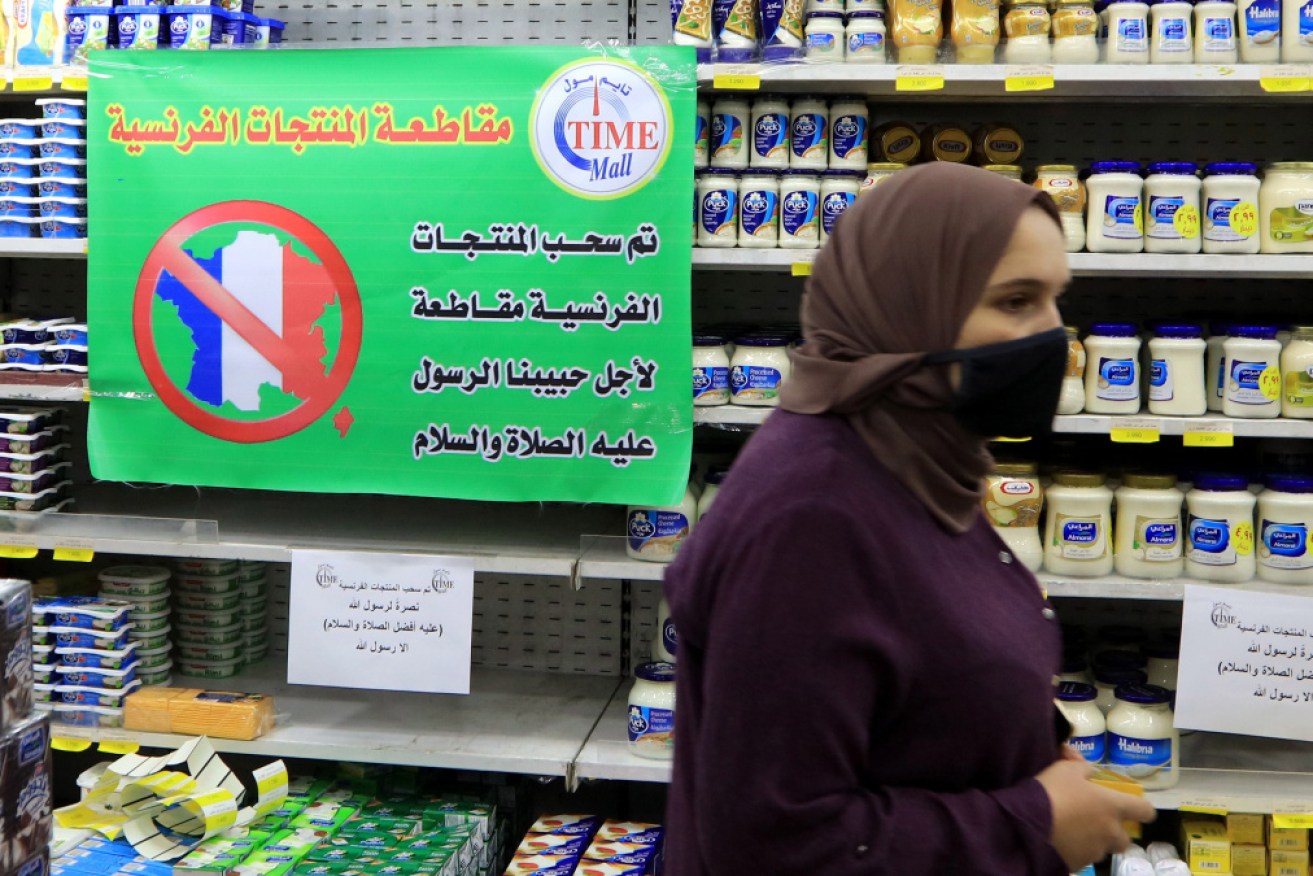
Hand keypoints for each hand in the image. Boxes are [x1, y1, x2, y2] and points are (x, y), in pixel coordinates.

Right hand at [1036, 757, 1156, 870]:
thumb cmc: (1053, 792)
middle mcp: (1110, 832)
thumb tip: (1088, 768)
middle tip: (1094, 821)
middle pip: (1125, 839)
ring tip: (1071, 830)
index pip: (1145, 811)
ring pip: (1102, 849)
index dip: (1142, 809)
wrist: (1028, 825)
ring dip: (1094, 841)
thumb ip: (1082, 767)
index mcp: (1113, 806)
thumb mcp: (1065, 769)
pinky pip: (1083, 857)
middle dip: (1113, 832)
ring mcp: (1095, 851)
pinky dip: (1076, 849)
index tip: (1133, 807)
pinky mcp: (1079, 864)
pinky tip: (1060, 839)